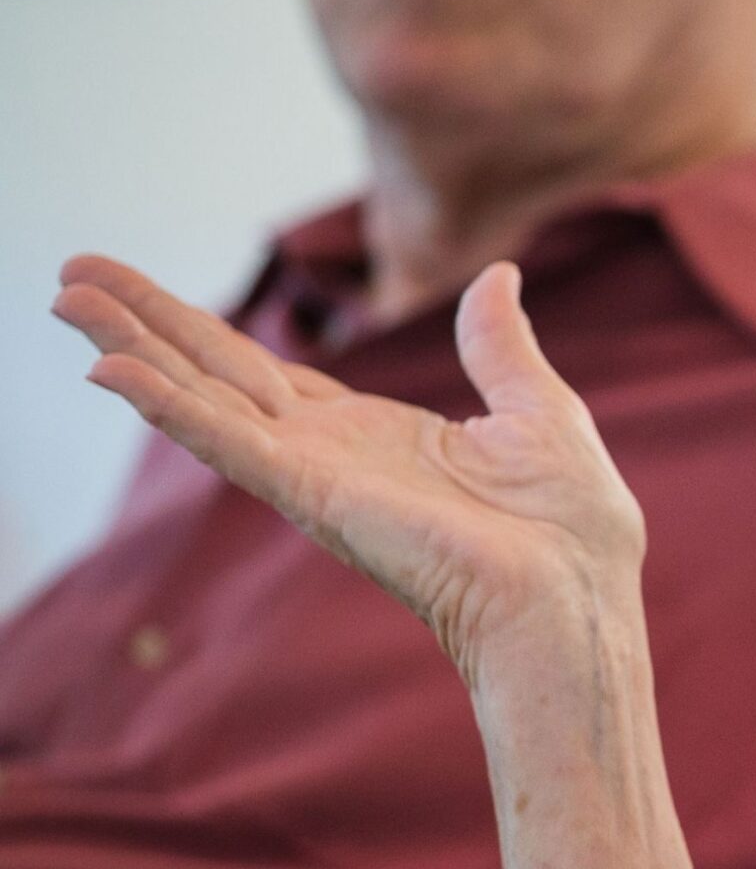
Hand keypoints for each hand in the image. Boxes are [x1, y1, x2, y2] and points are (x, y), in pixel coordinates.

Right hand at [51, 256, 642, 678]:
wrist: (575, 596)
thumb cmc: (573, 529)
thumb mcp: (540, 410)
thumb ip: (498, 347)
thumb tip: (495, 276)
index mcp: (377, 436)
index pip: (268, 373)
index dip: (203, 333)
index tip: (138, 289)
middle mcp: (332, 456)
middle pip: (216, 375)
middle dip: (145, 324)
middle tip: (72, 272)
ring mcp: (316, 476)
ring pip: (205, 399)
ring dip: (134, 349)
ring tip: (67, 298)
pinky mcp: (315, 495)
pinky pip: (229, 441)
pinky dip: (171, 406)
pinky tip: (112, 371)